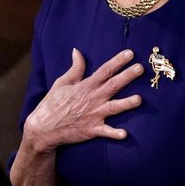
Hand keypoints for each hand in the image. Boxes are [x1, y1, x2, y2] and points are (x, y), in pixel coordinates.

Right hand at [24, 48, 142, 153]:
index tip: (130, 53)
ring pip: (113, 107)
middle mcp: (92, 99)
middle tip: (141, 68)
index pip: (104, 70)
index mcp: (85, 86)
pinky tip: (125, 134)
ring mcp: (93, 115)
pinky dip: (114, 133)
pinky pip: (105, 132)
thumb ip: (74, 69)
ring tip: (139, 99)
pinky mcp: (91, 130)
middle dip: (127, 76)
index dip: (118, 61)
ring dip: (126, 104)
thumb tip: (77, 51)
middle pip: (113, 85)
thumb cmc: (52, 104)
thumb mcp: (61, 83)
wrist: (43, 128)